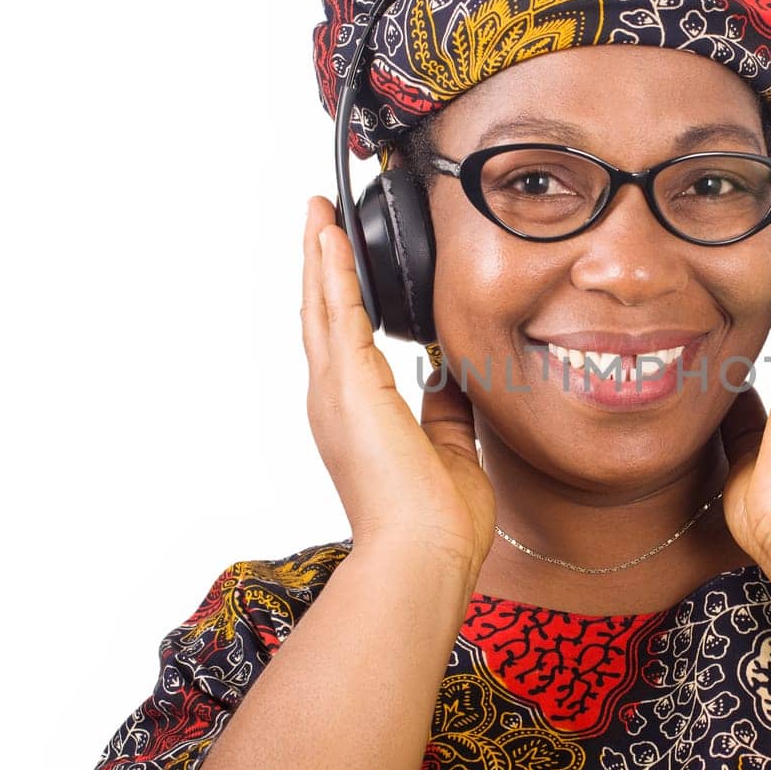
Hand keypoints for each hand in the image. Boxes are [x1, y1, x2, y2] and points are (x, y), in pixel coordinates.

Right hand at [301, 196, 495, 571]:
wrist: (424, 556)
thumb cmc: (438, 524)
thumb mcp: (451, 450)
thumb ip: (446, 408)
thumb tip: (451, 375)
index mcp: (359, 420)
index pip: (347, 347)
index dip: (343, 303)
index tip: (345, 267)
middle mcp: (336, 404)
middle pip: (321, 318)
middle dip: (321, 268)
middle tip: (319, 221)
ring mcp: (336, 394)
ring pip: (320, 307)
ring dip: (321, 256)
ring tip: (319, 213)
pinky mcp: (349, 386)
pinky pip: (337, 312)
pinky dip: (332, 269)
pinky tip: (330, 234)